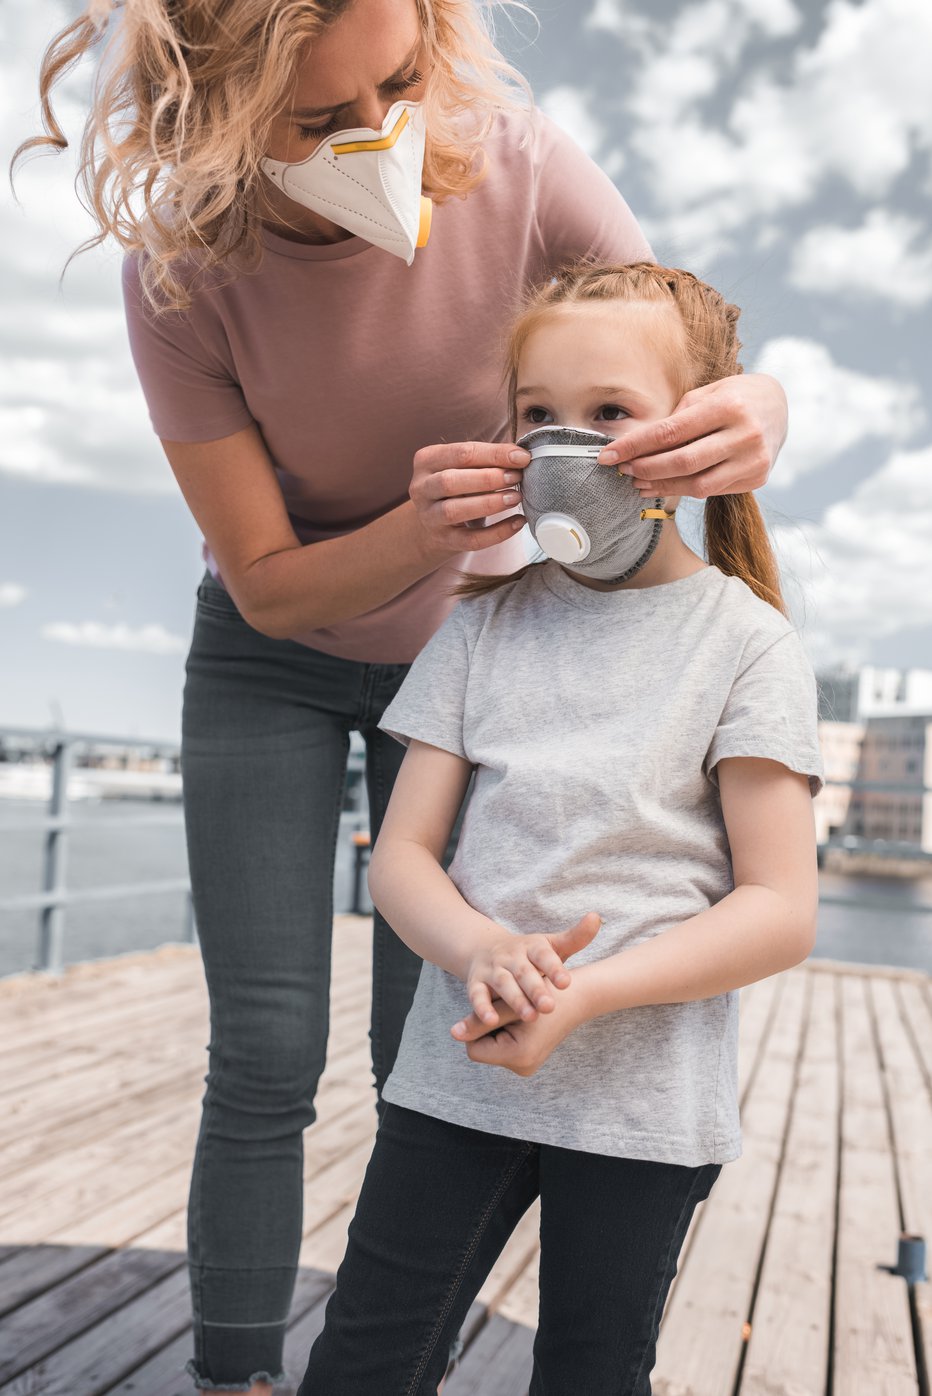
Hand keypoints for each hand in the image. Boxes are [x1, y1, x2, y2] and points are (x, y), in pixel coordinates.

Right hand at [409, 440, 529, 553]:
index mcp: (427, 460)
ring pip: (454, 511)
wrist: (432, 523)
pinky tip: (517, 522)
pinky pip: (470, 540)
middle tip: (516, 478)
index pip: (461, 453)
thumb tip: (521, 456)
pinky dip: (496, 533)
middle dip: (488, 478)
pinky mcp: (443, 540)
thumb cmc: (456, 486)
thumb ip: (487, 459)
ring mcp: (429, 517)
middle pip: (450, 481)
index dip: (494, 454)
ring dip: (489, 504)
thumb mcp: (463, 467)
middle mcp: (422, 488)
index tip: (522, 457)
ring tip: (515, 498)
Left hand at [452, 980, 588, 1076]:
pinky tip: (517, 1018)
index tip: (495, 1009)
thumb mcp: (508, 1003)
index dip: (478, 1026)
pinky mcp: (528, 1060)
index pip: (474, 1049)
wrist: (577, 996)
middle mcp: (523, 1067)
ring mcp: (527, 1066)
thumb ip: (479, 1020)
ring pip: (492, 1047)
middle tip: (505, 1008)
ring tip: (512, 1012)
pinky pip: (503, 1048)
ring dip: (497, 1029)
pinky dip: (505, 1032)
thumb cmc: (543, 992)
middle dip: (488, 1028)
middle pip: (483, 1049)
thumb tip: (453, 1033)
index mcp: (518, 1055)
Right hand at [463, 913, 600, 1028]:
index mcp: (532, 946)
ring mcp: (493, 968)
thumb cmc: (529, 955)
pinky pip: (477, 995)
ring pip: (503, 983)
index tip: (566, 983)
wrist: (484, 948)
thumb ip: (575, 937)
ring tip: (529, 1016)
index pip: (544, 955)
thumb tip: (596, 917)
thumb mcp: (551, 945)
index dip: (554, 968)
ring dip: (515, 999)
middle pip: (524, 972)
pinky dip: (482, 1007)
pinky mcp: (476, 982)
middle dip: (536, 989)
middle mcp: (511, 956)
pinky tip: (490, 1021)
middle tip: (550, 1007)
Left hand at [596, 373, 786, 497]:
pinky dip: (684, 489)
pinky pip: (712, 490)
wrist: (779, 405)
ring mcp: (754, 460)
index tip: (608, 455)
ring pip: (697, 485)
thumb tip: (636, 447)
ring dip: (662, 485)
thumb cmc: (733, 396)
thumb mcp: (706, 394)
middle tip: (622, 469)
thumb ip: (677, 419)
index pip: (670, 432)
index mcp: (728, 406)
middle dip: (645, 469)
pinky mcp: (758, 478)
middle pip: (682, 462)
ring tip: (638, 482)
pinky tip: (665, 484)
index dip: (635, 446)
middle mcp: (745, 434)